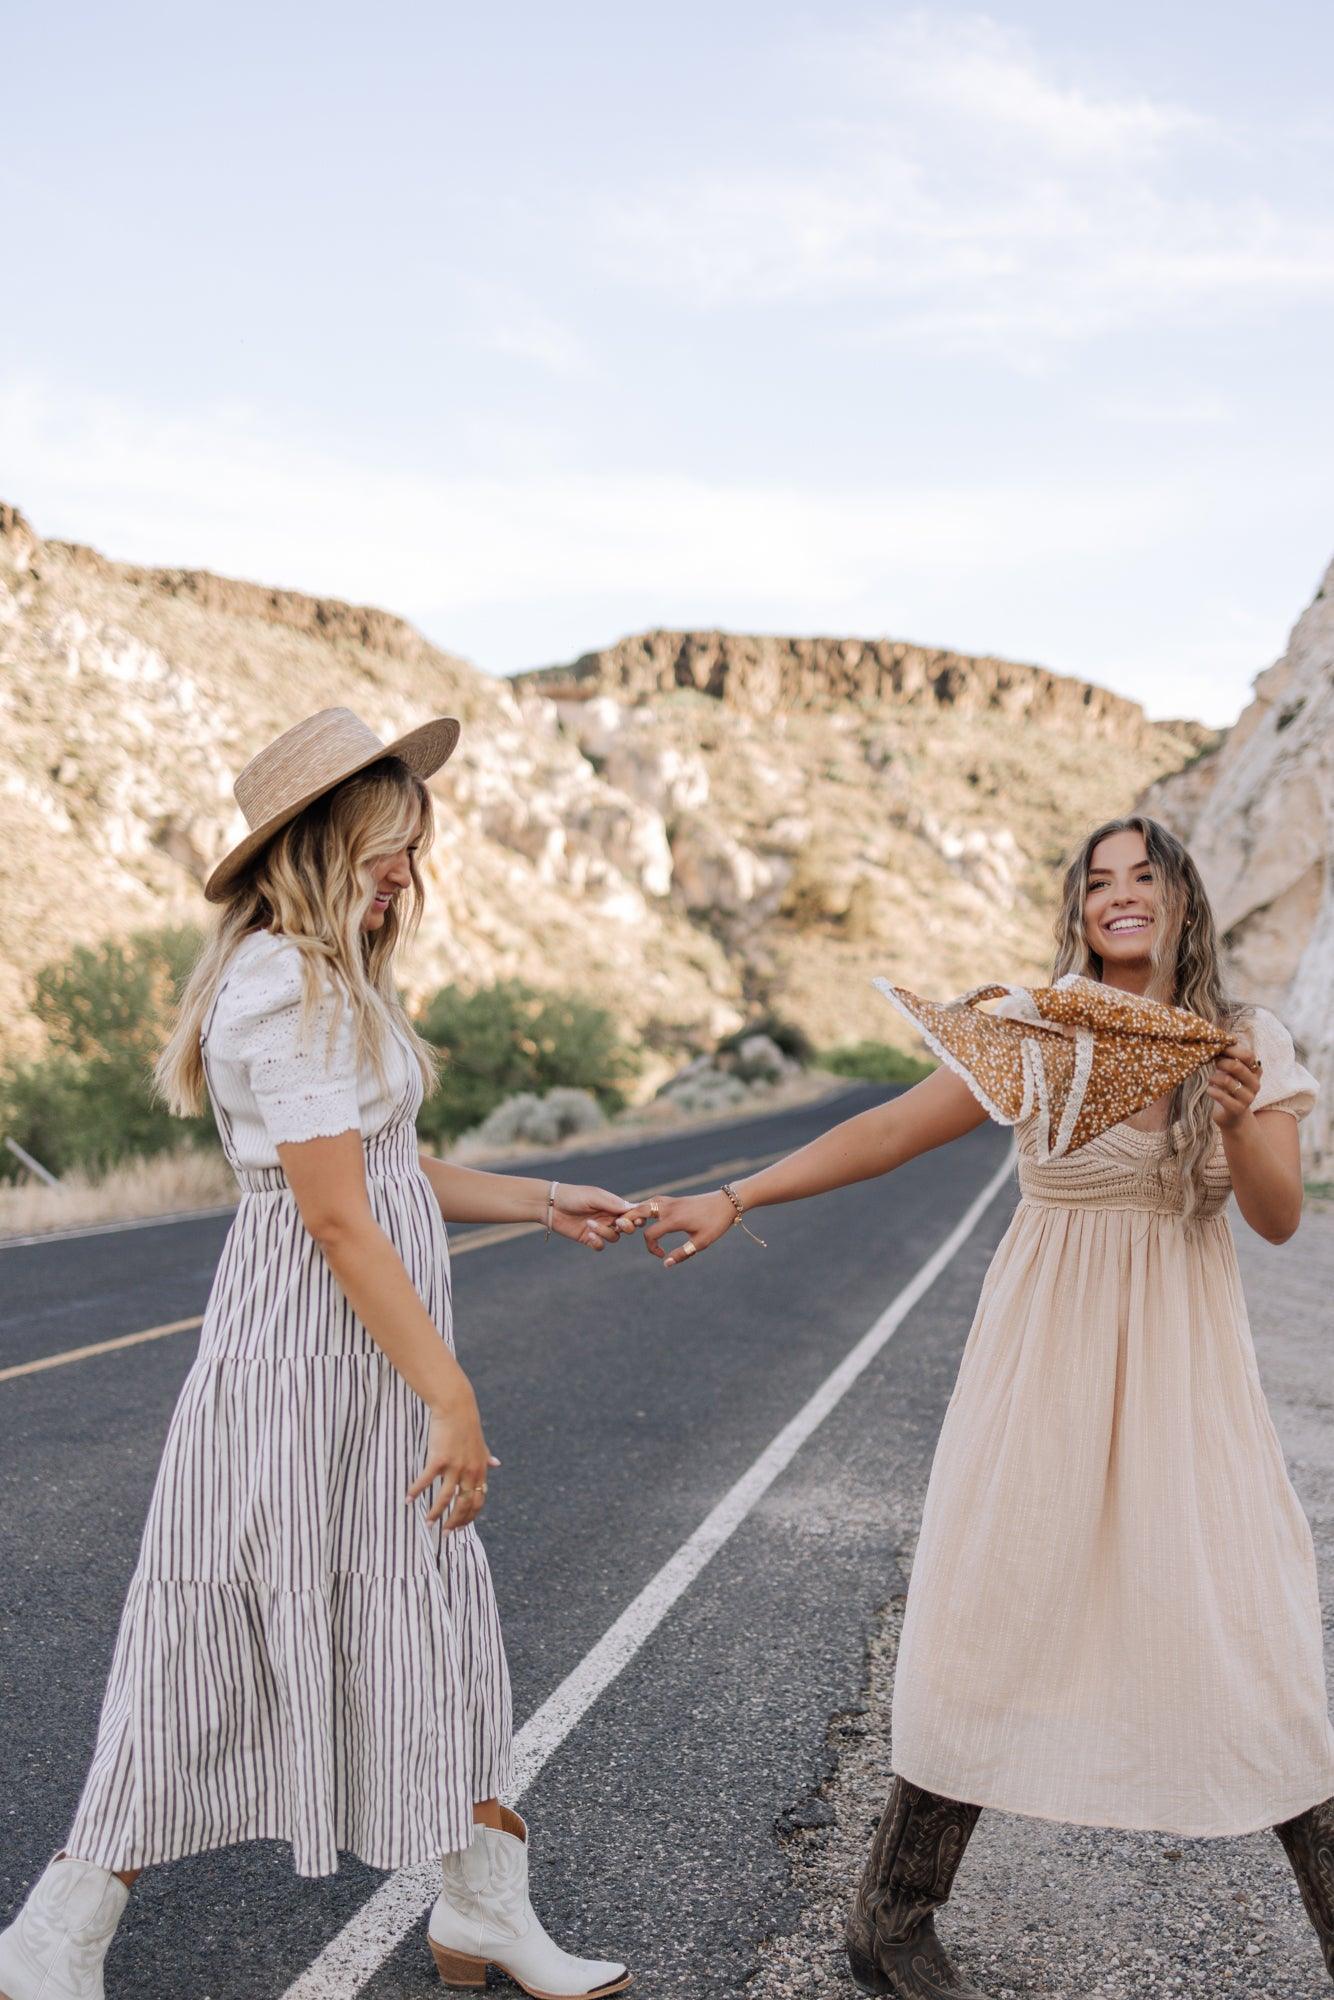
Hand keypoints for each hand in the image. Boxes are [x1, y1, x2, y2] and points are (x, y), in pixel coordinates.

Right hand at [406, 1397, 500, 1530]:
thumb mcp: (480, 1444)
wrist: (456, 1407)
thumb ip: (487, 1457)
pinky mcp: (439, 1459)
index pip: (478, 1501)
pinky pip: (426, 1481)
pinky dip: (416, 1492)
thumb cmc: (466, 1425)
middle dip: (454, 1523)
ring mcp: (455, 1466)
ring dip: (435, 1513)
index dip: (469, 1517)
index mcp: (480, 1470)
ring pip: (446, 1498)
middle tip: (444, 1534)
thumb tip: (497, 1464)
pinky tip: (407, 1500)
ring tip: (427, 1524)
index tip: (459, 1527)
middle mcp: (469, 1471)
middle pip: (464, 1505)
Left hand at [551, 1182, 636, 1250]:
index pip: (631, 1213)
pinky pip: (600, 1245)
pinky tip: (589, 1235)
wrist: (551, 1205)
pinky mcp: (588, 1238)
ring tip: (590, 1224)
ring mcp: (599, 1228)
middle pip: (628, 1228)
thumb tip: (634, 1208)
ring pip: (614, 1237)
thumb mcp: (594, 1196)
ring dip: (605, 1233)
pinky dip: (597, 1242)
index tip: (635, 1219)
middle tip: (618, 1223)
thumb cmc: (573, 1196)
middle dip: (626, 1227)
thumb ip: (613, 1204)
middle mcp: (608, 1217)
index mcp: (612, 1205)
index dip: (637, 1217)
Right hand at [620, 1189, 736, 1267]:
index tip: (662, 1255)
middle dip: (628, 1222)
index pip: (650, 1234)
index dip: (651, 1248)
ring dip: (635, 1213)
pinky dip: (644, 1207)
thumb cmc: (715, 1223)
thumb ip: (682, 1253)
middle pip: (639, 1212)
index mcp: (674, 1220)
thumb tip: (666, 1264)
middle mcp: (669, 1208)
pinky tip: (644, 1215)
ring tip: (631, 1225)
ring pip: (645, 1203)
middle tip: (622, 1232)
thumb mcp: (702, 1242)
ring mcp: (670, 1201)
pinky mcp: (674, 1199)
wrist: (726, 1203)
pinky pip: (653, 1201)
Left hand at [1208, 1038, 1261, 1129]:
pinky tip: (1210, 1090)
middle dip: (1222, 1063)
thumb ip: (1228, 1058)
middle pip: (1237, 1067)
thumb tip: (1218, 1041)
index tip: (1219, 1049)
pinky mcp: (1238, 1109)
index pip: (1248, 1055)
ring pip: (1228, 1081)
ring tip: (1211, 1079)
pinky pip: (1222, 1096)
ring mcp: (1248, 1097)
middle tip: (1214, 1064)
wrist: (1232, 1117)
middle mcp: (1255, 1084)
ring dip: (1214, 1078)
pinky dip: (1212, 1091)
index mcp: (1255, 1071)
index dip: (1232, 1050)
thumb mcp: (1231, 1072)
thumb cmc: (1229, 1089)